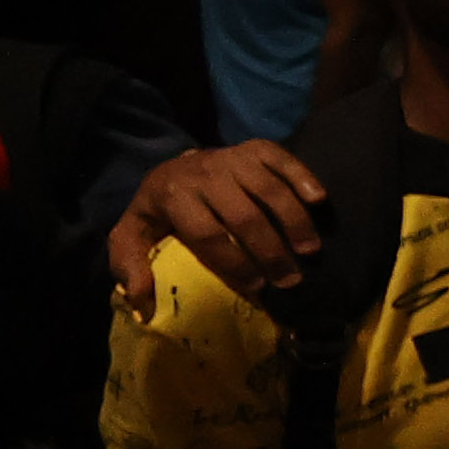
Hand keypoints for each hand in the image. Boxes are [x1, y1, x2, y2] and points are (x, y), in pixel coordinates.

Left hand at [111, 139, 326, 314]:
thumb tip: (141, 301)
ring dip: (294, 222)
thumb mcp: (131, 237)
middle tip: (289, 279)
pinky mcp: (254, 148)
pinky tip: (319, 200)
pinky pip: (283, 159)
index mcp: (173, 196)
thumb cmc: (159, 213)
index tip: (255, 288)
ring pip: (269, 190)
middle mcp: (204, 173)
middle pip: (244, 216)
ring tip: (310, 251)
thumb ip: (130, 265)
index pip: (207, 234)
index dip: (233, 263)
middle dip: (270, 252)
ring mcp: (232, 157)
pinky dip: (303, 177)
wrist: (173, 169)